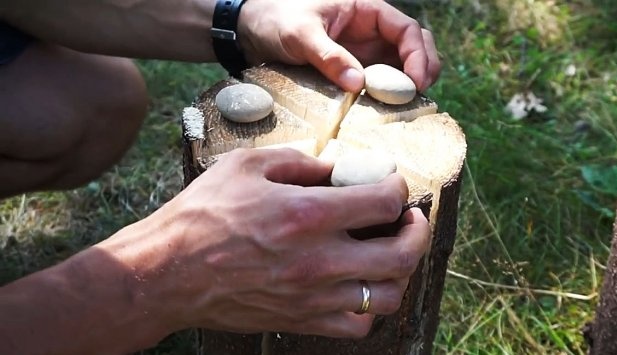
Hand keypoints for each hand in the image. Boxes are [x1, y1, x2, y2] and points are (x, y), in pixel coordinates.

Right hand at [149, 148, 430, 336]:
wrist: (166, 272)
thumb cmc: (201, 215)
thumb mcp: (246, 166)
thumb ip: (299, 162)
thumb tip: (336, 167)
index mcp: (307, 214)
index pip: (384, 202)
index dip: (397, 187)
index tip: (391, 183)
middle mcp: (319, 260)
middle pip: (402, 255)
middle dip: (417, 232)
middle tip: (408, 218)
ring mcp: (313, 297)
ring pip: (388, 296)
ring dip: (400, 271)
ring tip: (390, 252)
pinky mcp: (301, 320)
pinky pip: (357, 327)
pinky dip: (370, 308)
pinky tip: (360, 285)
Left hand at [238, 0, 440, 91]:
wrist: (251, 29)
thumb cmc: (275, 19)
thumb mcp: (300, 34)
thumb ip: (328, 56)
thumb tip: (358, 84)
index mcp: (366, 10)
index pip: (406, 30)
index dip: (418, 55)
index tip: (415, 82)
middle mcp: (371, 31)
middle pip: (415, 46)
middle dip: (424, 68)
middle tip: (419, 97)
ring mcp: (364, 52)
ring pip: (401, 66)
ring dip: (409, 84)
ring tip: (407, 107)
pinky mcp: (354, 70)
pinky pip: (380, 82)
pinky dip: (388, 95)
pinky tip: (387, 111)